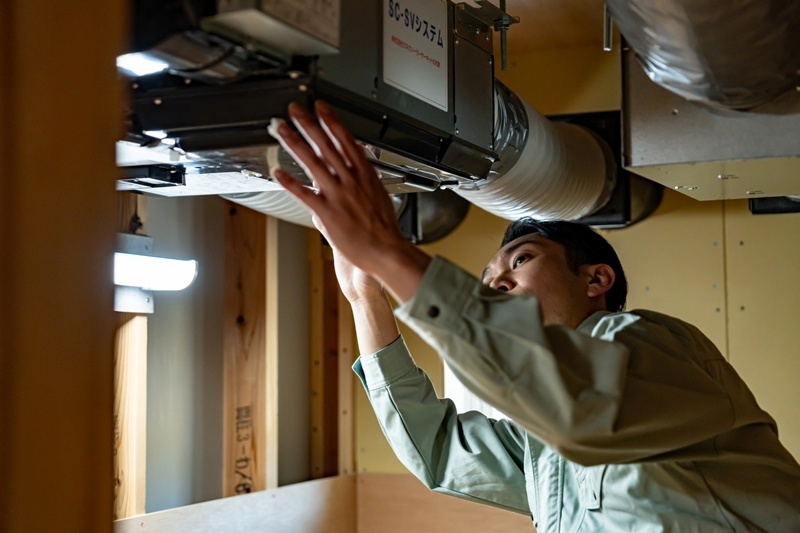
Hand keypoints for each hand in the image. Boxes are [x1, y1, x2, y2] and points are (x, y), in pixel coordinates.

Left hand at [270, 101, 430, 301]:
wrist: (386, 251)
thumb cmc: (384, 229)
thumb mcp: (378, 197)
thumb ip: (361, 183)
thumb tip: (349, 178)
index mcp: (364, 175)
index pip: (346, 140)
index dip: (332, 121)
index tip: (321, 107)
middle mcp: (350, 181)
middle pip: (326, 146)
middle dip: (309, 125)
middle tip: (295, 109)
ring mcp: (338, 196)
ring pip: (313, 164)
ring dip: (295, 144)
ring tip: (282, 130)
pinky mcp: (327, 213)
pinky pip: (305, 195)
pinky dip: (291, 182)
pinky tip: (278, 172)